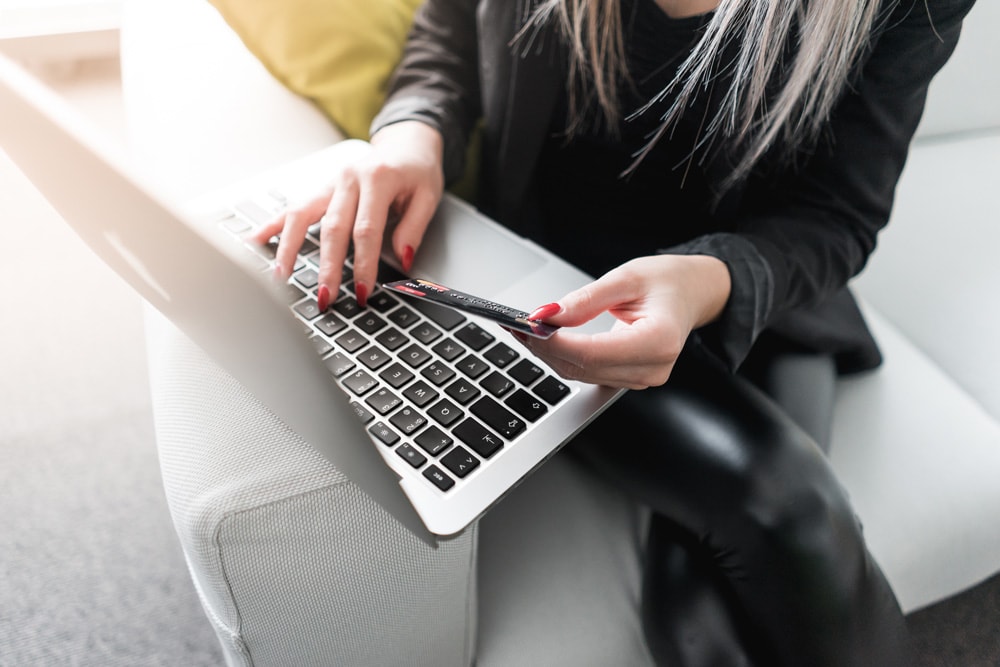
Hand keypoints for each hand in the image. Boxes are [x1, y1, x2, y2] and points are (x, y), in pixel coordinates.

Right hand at [251, 121, 444, 307]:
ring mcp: (332, 182)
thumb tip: (401, 259)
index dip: (363, 264)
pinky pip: (294, 207)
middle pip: (332, 229)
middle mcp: (349, 179)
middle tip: (325, 296)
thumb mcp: (428, 196)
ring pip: (303, 215)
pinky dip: (274, 224)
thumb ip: (413, 228)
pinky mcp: (323, 188)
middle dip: (327, 267)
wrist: (406, 141)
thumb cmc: (417, 169)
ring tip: (281, 275)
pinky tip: (256, 240)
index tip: (362, 291)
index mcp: (377, 179)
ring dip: (290, 247)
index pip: (366, 230)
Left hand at [515, 255, 730, 388]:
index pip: (594, 352)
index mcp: (659, 341)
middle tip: (517, 323)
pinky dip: (564, 357)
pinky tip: (547, 339)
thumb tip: (548, 315)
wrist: (693, 293)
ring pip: (582, 374)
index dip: (557, 342)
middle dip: (545, 347)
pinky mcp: (631, 379)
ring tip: (526, 328)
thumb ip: (586, 299)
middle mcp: (653, 368)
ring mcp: (643, 379)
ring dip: (550, 353)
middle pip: (583, 367)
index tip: (530, 325)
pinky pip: (589, 373)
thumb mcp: (626, 277)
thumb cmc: (668, 282)